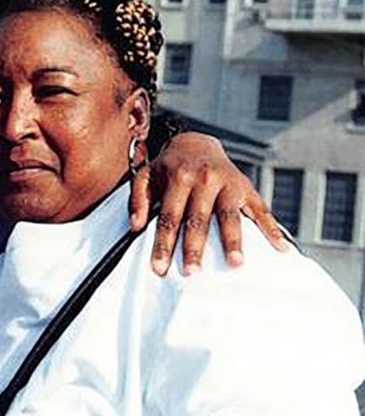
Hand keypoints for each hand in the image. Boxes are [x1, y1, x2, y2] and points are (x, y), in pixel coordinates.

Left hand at [128, 133, 286, 275]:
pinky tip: (281, 249)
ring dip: (233, 241)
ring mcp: (229, 183)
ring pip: (230, 216)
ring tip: (235, 263)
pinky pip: (261, 210)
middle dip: (195, 247)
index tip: (159, 268)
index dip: (164, 244)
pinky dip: (271, 229)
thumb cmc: (168, 168)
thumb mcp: (146, 176)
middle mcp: (205, 179)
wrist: (197, 143)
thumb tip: (135, 226)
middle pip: (199, 220)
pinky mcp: (247, 188)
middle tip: (192, 272)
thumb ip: (138, 199)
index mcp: (179, 178)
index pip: (170, 217)